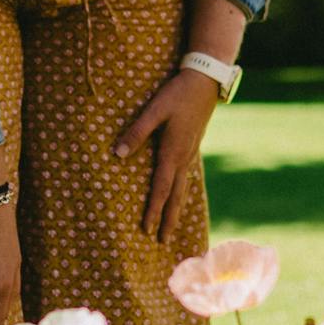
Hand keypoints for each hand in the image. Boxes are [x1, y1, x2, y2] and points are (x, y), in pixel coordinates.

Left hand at [116, 68, 220, 240]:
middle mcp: (183, 158)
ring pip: (183, 189)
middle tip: (163, 242)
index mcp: (172, 152)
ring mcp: (191, 154)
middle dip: (168, 219)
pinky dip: (182, 193)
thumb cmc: (177, 94)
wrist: (205, 82)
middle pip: (175, 196)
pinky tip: (180, 195)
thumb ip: (136, 132)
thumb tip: (117, 155)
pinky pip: (187, 178)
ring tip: (172, 226)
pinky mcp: (193, 147)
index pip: (160, 189)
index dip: (153, 210)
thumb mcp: (154, 110)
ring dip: (177, 209)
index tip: (147, 230)